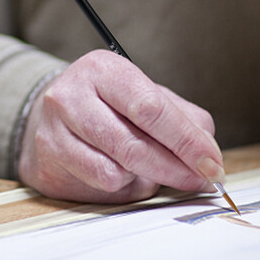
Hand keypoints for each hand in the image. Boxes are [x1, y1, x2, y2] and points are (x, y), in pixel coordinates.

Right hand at [18, 50, 222, 202]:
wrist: (50, 115)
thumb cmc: (109, 104)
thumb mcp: (145, 93)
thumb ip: (182, 117)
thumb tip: (209, 153)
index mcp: (102, 69)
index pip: (150, 108)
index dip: (186, 140)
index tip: (212, 163)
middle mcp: (71, 97)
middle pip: (133, 144)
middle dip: (176, 168)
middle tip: (201, 179)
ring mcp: (53, 133)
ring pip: (117, 172)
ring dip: (147, 178)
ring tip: (153, 167)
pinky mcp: (47, 166)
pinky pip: (100, 190)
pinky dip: (123, 187)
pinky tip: (124, 173)